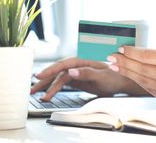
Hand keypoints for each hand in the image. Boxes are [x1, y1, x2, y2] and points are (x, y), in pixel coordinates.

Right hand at [31, 57, 147, 100]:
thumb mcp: (101, 76)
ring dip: (47, 86)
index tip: (39, 76)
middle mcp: (76, 65)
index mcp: (81, 61)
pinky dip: (54, 89)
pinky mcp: (76, 79)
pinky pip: (62, 83)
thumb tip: (71, 72)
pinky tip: (47, 94)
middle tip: (32, 89)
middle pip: (57, 72)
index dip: (50, 70)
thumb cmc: (114, 77)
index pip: (62, 65)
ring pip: (58, 78)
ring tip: (36, 94)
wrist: (122, 81)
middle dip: (44, 80)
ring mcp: (76, 72)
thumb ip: (86, 73)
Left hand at [108, 47, 155, 96]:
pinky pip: (147, 87)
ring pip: (142, 80)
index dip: (132, 53)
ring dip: (126, 72)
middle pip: (143, 69)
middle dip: (124, 62)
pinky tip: (128, 74)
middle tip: (111, 56)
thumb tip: (136, 53)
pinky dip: (136, 80)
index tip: (122, 48)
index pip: (149, 56)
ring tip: (115, 65)